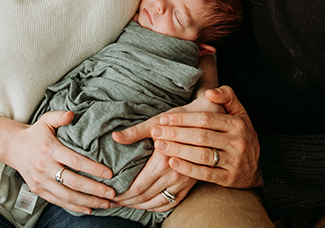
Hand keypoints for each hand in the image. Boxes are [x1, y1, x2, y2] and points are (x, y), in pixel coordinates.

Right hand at [0, 111, 118, 214]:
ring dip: (88, 201)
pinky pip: (58, 201)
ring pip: (67, 196)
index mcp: (49, 149)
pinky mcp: (39, 190)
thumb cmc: (35, 133)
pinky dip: (74, 207)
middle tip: (112, 193)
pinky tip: (88, 208)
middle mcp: (44, 167)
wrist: (13, 148)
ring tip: (105, 203)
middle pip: (74, 182)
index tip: (109, 174)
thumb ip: (59, 116)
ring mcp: (41, 181)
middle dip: (95, 190)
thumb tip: (72, 114)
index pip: (75, 161)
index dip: (93, 169)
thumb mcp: (46, 120)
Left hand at [112, 93, 221, 209]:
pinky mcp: (192, 182)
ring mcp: (187, 180)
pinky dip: (158, 207)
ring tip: (125, 204)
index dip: (123, 193)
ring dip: (141, 205)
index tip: (110, 193)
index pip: (138, 186)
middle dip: (128, 201)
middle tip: (112, 201)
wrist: (215, 118)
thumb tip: (115, 136)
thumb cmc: (184, 116)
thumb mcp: (158, 120)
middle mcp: (177, 173)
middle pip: (146, 196)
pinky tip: (148, 206)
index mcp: (165, 159)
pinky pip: (174, 202)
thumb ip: (136, 131)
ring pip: (159, 202)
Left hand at [150, 86, 261, 188]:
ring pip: (201, 155)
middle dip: (175, 134)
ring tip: (159, 145)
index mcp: (237, 123)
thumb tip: (209, 91)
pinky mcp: (229, 178)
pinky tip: (172, 162)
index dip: (183, 118)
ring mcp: (233, 161)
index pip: (205, 119)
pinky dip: (188, 169)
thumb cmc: (243, 134)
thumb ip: (227, 96)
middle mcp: (236, 142)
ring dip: (178, 150)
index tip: (164, 119)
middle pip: (200, 136)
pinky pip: (205, 174)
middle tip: (156, 132)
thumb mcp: (241, 112)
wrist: (262, 165)